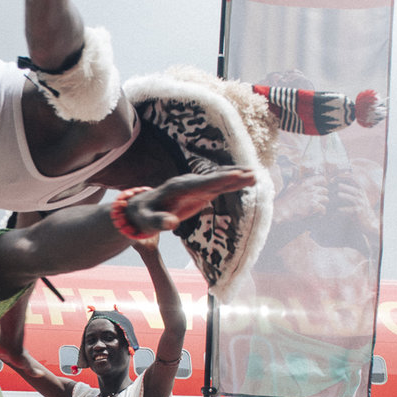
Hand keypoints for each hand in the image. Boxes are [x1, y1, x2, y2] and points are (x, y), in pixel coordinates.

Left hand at [133, 167, 258, 232]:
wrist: (141, 208)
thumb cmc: (144, 216)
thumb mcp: (148, 221)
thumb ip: (159, 222)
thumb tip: (171, 223)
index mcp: (177, 188)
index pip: (201, 183)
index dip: (218, 180)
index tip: (234, 176)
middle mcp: (188, 183)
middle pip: (213, 178)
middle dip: (232, 176)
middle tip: (252, 173)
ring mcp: (195, 185)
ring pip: (218, 180)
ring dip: (236, 177)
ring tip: (255, 175)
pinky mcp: (200, 191)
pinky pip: (218, 185)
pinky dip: (231, 182)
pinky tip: (245, 179)